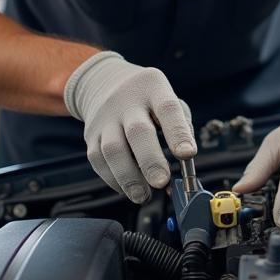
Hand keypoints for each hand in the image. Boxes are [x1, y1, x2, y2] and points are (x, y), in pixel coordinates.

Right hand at [64, 51, 194, 203]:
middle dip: (150, 160)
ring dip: (129, 178)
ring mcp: (105, 118)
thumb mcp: (169, 100)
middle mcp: (127, 101)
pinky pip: (98, 161)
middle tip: (162, 182)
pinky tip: (128, 189)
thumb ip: (182, 129)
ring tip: (144, 195)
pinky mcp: (91, 135)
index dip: (178, 133)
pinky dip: (113, 180)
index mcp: (154, 87)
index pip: (168, 109)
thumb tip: (186, 167)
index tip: (188, 155)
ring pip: (112, 150)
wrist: (106, 83)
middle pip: (138, 131)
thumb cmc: (149, 100)